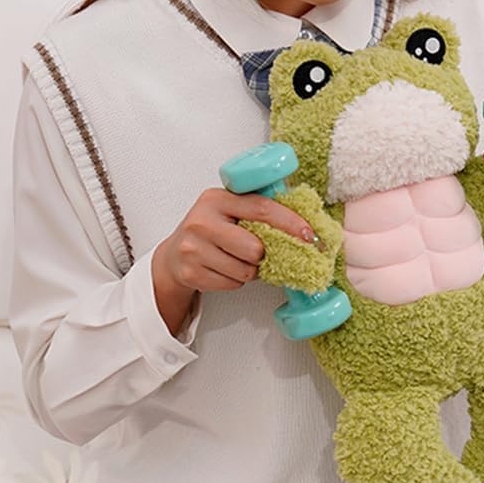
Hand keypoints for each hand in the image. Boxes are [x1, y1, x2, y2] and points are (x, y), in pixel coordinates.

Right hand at [152, 188, 316, 332]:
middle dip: (262, 254)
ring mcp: (193, 248)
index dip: (290, 222)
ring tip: (235, 259)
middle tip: (253, 250)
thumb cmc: (210, 231)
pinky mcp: (191, 272)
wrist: (174, 256)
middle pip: (254, 247)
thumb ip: (258, 210)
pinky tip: (223, 269)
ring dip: (249, 269)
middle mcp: (202, 221)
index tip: (310, 235)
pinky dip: (235, 280)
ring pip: (245, 270)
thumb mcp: (229, 210)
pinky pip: (232, 284)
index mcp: (216, 198)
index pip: (262, 208)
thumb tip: (303, 226)